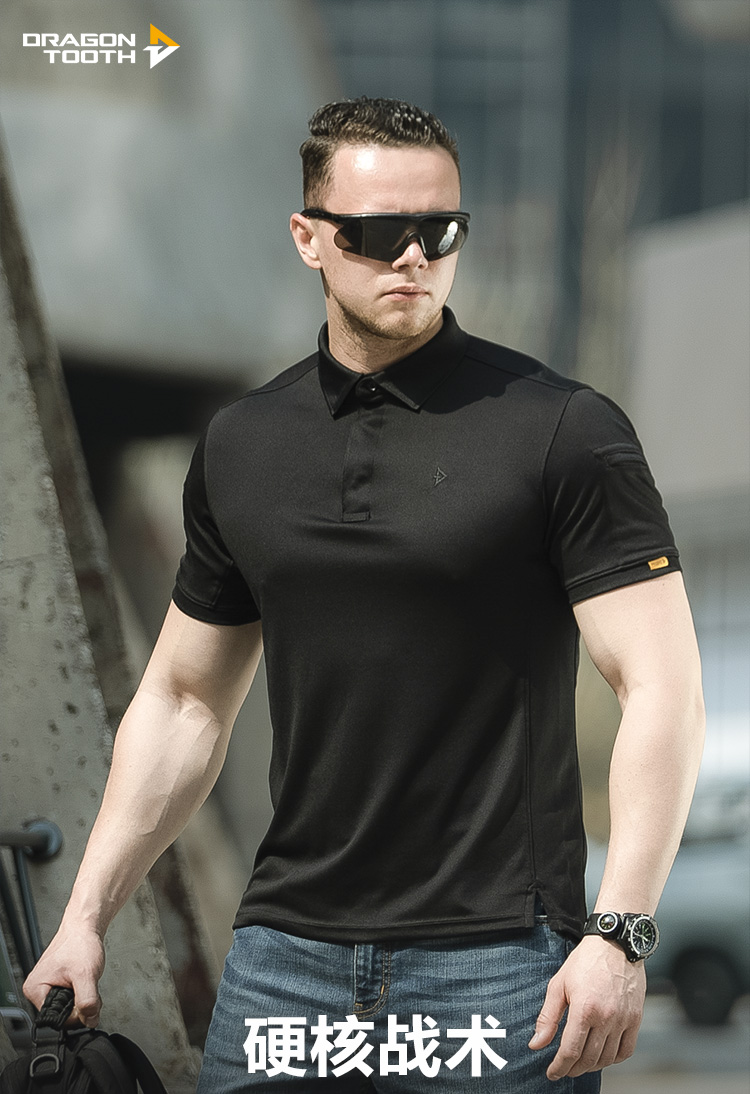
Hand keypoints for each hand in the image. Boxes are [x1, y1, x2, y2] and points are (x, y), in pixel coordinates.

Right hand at [23, 919, 105, 1027]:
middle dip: (81, 1006)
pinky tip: (84, 980)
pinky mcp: (57, 984)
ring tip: (85, 979)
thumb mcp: (86, 975)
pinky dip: (82, 993)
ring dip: (83, 998)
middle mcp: (38, 990)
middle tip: (87, 985)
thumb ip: (88, 1001)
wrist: (84, 926)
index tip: (86, 999)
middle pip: (63, 1015)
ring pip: (69, 1008)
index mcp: (36, 990)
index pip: (57, 1020)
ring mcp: (47, 987)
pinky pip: (71, 999)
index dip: (76, 1014)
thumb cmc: (80, 943)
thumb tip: (90, 1021)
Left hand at [528, 935, 645, 1079]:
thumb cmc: (584, 961)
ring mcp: (624, 1019)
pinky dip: (613, 1059)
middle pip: (589, 1058)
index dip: (560, 1067)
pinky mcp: (636, 1018)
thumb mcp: (558, 985)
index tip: (552, 1073)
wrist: (615, 944)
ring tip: (580, 1063)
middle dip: (574, 1069)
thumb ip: (548, 1018)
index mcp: (584, 1009)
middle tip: (564, 1070)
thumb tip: (536, 1045)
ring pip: (607, 1058)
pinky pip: (626, 1050)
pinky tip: (602, 1055)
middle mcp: (606, 1017)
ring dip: (592, 1066)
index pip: (571, 1051)